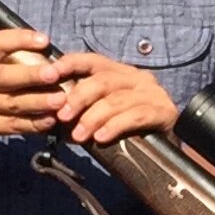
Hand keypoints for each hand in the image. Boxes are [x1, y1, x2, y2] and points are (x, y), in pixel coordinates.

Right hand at [0, 28, 68, 165]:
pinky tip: (49, 122)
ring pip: (11, 103)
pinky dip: (32, 124)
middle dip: (32, 74)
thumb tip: (55, 63)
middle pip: (5, 76)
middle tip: (55, 73)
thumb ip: (15, 70)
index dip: (21, 39)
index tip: (45, 40)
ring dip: (38, 101)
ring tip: (60, 100)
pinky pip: (10, 125)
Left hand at [44, 52, 177, 146]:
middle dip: (79, 97)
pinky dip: (115, 126)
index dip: (70, 64)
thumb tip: (51, 114)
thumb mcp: (102, 115)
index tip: (49, 74)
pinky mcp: (164, 111)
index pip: (92, 60)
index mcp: (119, 72)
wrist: (165, 154)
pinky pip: (135, 116)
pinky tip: (101, 138)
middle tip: (62, 116)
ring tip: (78, 136)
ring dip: (93, 118)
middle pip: (103, 80)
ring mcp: (152, 93)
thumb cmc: (128, 132)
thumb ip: (82, 110)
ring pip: (116, 100)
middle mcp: (137, 77)